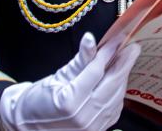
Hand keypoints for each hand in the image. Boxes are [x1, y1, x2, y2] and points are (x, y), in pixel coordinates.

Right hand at [0, 33, 141, 130]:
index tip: (117, 39)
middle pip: (111, 85)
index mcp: (69, 102)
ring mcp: (92, 127)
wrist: (28, 124)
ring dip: (123, 76)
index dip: (108, 53)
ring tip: (127, 60)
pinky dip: (119, 91)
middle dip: (124, 63)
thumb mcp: (58, 76)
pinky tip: (119, 79)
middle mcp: (83, 117)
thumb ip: (79, 59)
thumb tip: (91, 39)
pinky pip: (114, 108)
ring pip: (116, 96)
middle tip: (132, 47)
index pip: (96, 72)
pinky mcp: (97, 130)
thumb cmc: (39, 100)